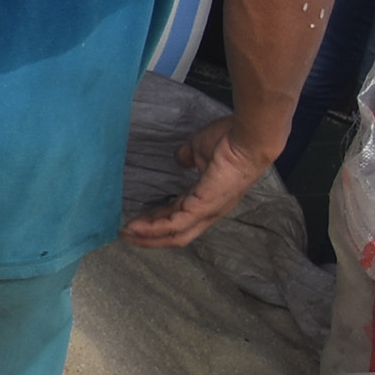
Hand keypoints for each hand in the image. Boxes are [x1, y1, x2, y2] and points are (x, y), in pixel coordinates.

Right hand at [120, 112, 272, 248]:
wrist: (247, 138)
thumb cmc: (230, 140)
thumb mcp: (200, 149)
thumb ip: (188, 156)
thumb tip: (179, 158)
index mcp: (210, 197)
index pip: (181, 214)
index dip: (159, 218)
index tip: (139, 216)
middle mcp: (210, 210)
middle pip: (177, 231)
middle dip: (150, 234)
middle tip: (127, 232)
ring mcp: (208, 211)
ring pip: (175, 234)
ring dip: (149, 236)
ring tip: (127, 233)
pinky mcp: (203, 208)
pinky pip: (175, 224)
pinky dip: (154, 228)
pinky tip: (136, 227)